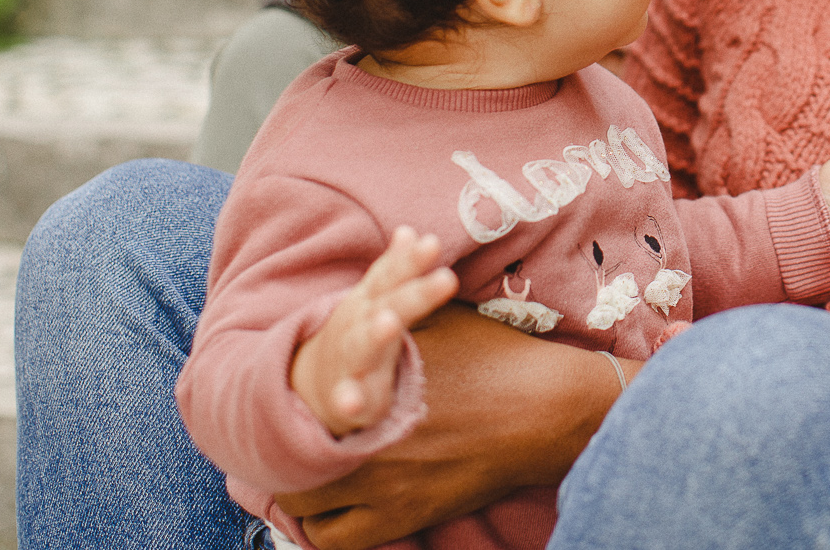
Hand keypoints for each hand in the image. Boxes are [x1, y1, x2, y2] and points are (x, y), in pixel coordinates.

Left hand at [276, 307, 636, 549]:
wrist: (547, 407)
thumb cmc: (496, 358)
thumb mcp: (439, 322)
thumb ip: (394, 313)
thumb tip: (368, 303)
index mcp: (369, 392)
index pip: (300, 413)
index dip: (283, 418)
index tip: (283, 415)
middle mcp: (367, 445)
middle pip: (294, 467)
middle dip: (289, 458)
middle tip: (294, 449)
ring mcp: (388, 488)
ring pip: (311, 512)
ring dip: (307, 497)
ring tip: (312, 482)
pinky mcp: (411, 516)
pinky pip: (345, 542)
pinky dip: (336, 531)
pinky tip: (344, 510)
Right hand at [290, 226, 458, 435]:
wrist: (311, 381)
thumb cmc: (357, 333)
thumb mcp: (375, 299)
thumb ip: (395, 267)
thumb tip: (410, 231)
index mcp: (370, 300)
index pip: (392, 275)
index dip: (412, 260)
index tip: (433, 242)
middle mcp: (359, 324)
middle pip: (388, 304)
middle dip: (414, 292)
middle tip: (447, 278)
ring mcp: (349, 358)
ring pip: (363, 345)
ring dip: (375, 334)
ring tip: (388, 322)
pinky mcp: (344, 396)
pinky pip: (345, 399)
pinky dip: (347, 401)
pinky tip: (353, 405)